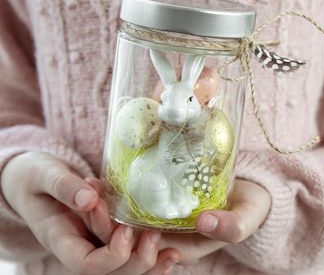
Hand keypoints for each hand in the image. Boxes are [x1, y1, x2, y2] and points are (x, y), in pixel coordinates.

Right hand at [1, 152, 176, 273]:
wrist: (34, 178)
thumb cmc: (36, 175)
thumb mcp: (45, 174)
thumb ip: (64, 186)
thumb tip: (90, 198)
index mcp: (59, 239)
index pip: (85, 264)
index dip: (110, 255)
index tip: (126, 230)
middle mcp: (78, 248)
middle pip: (108, 273)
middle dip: (135, 261)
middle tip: (154, 234)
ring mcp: (94, 245)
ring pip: (122, 269)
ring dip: (148, 264)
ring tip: (173, 253)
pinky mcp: (107, 237)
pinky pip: (128, 256)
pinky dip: (150, 257)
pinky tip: (171, 253)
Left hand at [85, 178, 269, 265]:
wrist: (252, 191)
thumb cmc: (251, 209)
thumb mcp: (247, 218)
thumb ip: (231, 225)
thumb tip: (204, 221)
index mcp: (181, 249)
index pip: (144, 257)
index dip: (126, 247)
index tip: (117, 226)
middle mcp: (165, 237)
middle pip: (125, 242)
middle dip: (105, 225)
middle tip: (93, 202)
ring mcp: (159, 219)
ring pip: (121, 222)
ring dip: (103, 208)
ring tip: (91, 183)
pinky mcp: (157, 199)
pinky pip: (129, 202)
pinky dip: (114, 193)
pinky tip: (102, 176)